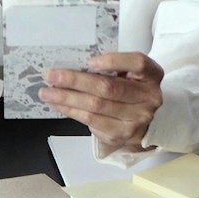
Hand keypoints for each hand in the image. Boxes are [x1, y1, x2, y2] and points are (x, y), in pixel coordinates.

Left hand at [39, 51, 163, 150]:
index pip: (138, 63)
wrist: (146, 117)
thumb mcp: (131, 71)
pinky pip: (91, 123)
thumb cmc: (132, 87)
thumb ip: (112, 66)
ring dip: (67, 99)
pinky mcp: (122, 135)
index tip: (90, 61)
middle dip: (75, 81)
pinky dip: (71, 112)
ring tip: (47, 93)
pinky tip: (59, 105)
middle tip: (52, 76)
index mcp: (152, 76)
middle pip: (108, 88)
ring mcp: (136, 120)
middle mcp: (149, 99)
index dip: (114, 61)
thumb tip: (76, 65)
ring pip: (96, 108)